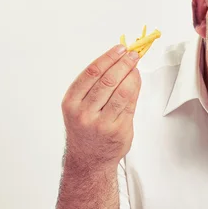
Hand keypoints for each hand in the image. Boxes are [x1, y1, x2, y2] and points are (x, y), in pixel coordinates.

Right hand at [61, 45, 141, 168]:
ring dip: (132, 74)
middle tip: (133, 54)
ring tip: (136, 65)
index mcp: (71, 103)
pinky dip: (135, 89)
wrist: (89, 159)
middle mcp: (84, 113)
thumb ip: (94, 86)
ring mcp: (102, 123)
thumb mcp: (79, 107)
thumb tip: (117, 61)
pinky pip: (130, 104)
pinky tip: (136, 80)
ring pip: (121, 91)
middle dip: (123, 63)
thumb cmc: (85, 129)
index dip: (108, 58)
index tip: (120, 49)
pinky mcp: (119, 130)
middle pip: (108, 80)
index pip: (91, 73)